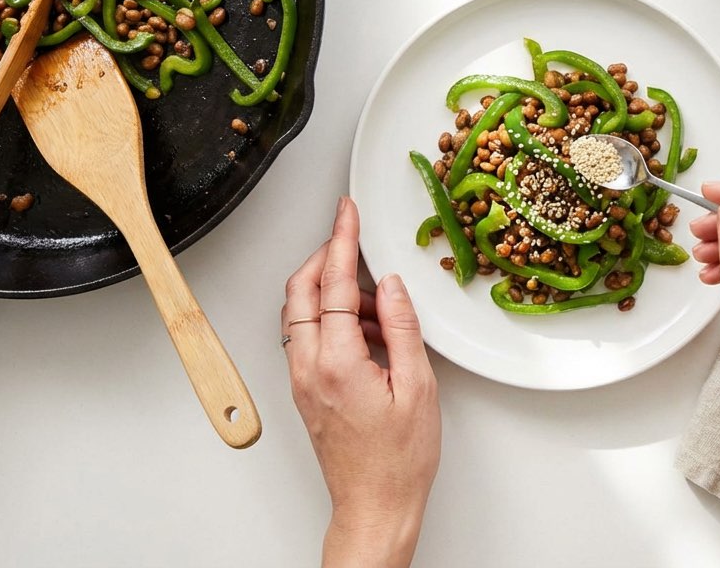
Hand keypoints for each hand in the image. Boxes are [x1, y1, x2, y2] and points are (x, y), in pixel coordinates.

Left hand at [281, 197, 440, 567]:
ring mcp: (302, 381)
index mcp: (336, 363)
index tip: (347, 213)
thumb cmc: (398, 461)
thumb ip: (402, 328)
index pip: (336, 286)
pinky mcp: (305, 391)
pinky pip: (309, 339)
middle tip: (352, 239)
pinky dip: (332, 321)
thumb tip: (393, 286)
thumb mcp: (417, 387)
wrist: (374, 506)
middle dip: (326, 258)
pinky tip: (370, 333)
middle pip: (302, 293)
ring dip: (333, 294)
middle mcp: (308, 368)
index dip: (343, 241)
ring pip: (302, 314)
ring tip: (382, 308)